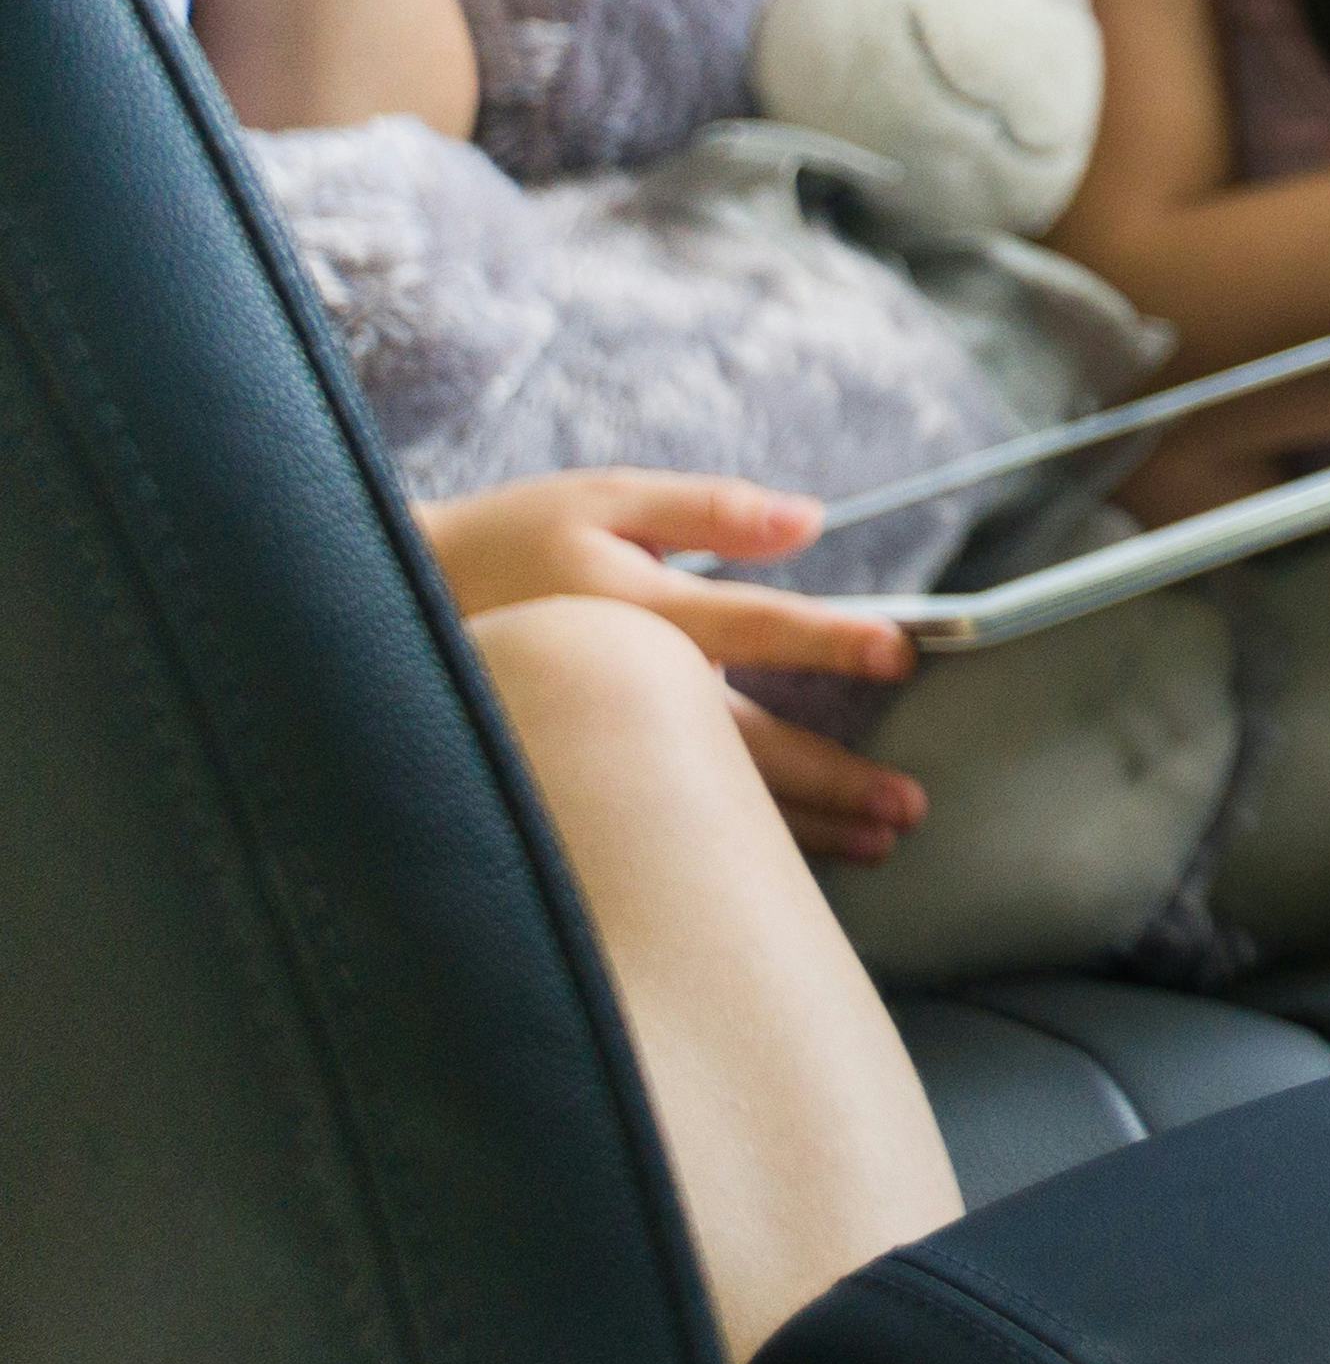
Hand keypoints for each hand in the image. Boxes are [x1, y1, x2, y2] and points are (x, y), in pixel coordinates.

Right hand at [412, 468, 930, 861]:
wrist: (388, 613)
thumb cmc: (514, 542)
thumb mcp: (605, 500)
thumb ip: (708, 509)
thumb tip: (809, 519)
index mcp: (625, 610)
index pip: (745, 625)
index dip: (824, 639)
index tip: (897, 653)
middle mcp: (612, 687)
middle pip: (735, 743)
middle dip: (827, 777)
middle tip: (907, 807)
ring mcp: (590, 743)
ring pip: (703, 798)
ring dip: (795, 827)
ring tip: (875, 843)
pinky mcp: (573, 778)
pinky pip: (660, 817)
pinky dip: (726, 843)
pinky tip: (784, 863)